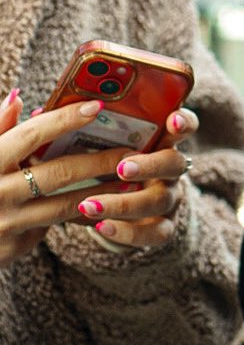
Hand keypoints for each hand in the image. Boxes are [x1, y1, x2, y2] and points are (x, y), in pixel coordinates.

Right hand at [0, 92, 129, 265]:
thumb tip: (18, 98)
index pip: (32, 135)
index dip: (65, 119)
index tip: (97, 106)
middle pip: (59, 172)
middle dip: (100, 160)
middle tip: (132, 150)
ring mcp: (6, 223)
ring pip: (66, 205)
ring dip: (103, 192)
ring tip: (131, 180)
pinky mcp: (14, 246)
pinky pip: (55, 226)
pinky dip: (82, 214)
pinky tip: (108, 204)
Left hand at [75, 107, 197, 248]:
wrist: (119, 204)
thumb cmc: (102, 165)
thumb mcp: (97, 144)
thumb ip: (75, 126)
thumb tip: (28, 109)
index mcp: (160, 139)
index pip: (183, 124)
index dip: (182, 121)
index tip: (171, 118)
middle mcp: (170, 167)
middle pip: (175, 162)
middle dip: (150, 164)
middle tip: (121, 168)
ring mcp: (169, 197)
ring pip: (160, 199)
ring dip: (126, 202)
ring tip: (89, 204)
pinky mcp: (163, 225)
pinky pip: (154, 232)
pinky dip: (128, 232)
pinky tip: (101, 227)